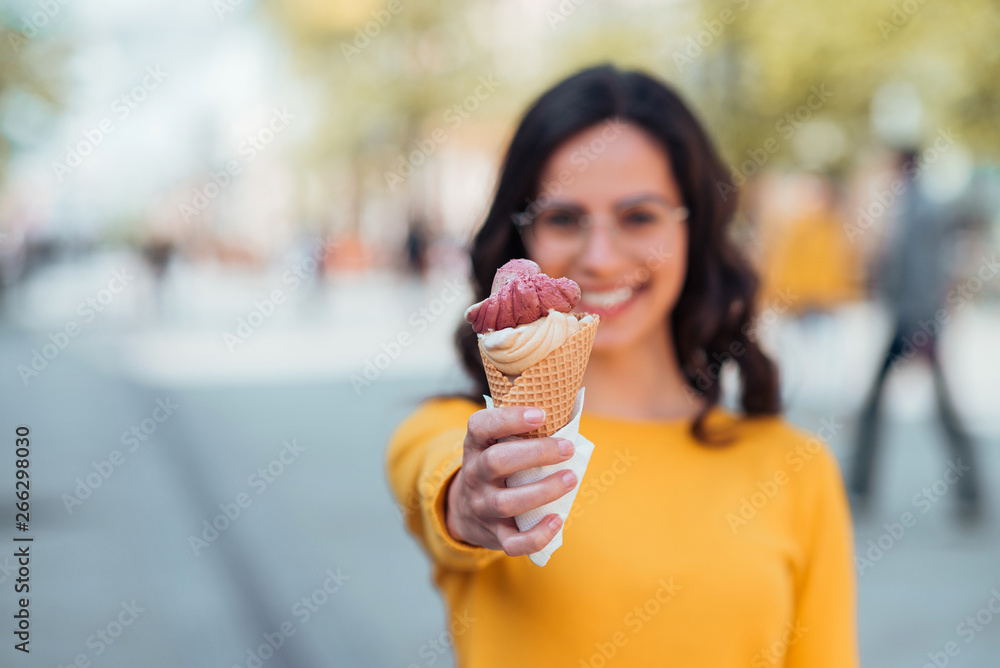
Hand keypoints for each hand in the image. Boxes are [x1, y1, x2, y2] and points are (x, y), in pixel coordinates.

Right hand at [445, 406, 576, 556]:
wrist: (465, 510)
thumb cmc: (497, 467)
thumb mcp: (495, 443)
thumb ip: (520, 430)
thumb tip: (569, 417)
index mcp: (475, 446)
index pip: (481, 426)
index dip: (509, 418)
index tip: (541, 414)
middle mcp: (474, 475)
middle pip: (497, 462)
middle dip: (536, 453)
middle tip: (567, 448)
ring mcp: (483, 507)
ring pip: (507, 502)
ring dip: (543, 490)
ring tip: (571, 478)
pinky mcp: (495, 534)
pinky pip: (513, 542)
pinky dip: (537, 535)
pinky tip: (558, 520)